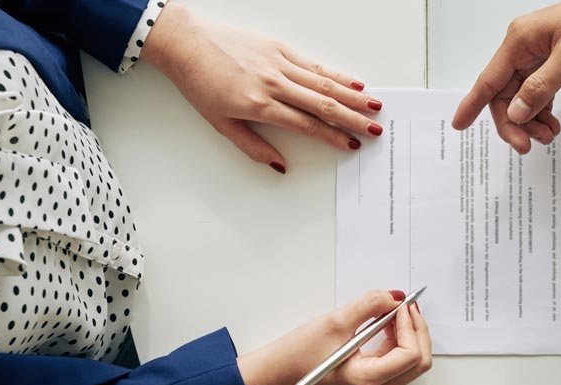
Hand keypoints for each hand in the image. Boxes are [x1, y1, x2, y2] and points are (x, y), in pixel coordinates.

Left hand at [142, 3, 384, 173]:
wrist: (185, 42)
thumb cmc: (199, 83)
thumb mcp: (219, 123)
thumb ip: (252, 147)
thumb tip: (280, 166)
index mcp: (259, 105)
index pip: (306, 125)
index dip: (332, 137)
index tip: (351, 145)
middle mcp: (273, 83)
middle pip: (322, 105)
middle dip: (352, 120)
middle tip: (375, 130)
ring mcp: (278, 63)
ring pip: (324, 83)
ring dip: (353, 96)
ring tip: (375, 106)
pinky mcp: (278, 47)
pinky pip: (313, 64)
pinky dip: (336, 73)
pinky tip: (354, 82)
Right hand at [237, 290, 431, 384]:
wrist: (277, 371)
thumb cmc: (297, 354)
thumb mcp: (335, 322)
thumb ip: (369, 305)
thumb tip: (393, 297)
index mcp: (366, 380)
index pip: (409, 356)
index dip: (411, 326)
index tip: (401, 306)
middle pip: (418, 363)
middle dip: (417, 331)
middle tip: (407, 307)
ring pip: (410, 362)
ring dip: (409, 334)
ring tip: (394, 312)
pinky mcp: (369, 380)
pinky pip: (396, 361)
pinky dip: (398, 340)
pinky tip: (385, 324)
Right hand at [451, 0, 560, 153]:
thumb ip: (542, 86)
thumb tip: (516, 111)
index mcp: (520, 41)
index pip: (489, 79)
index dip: (472, 104)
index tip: (459, 124)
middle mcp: (523, 48)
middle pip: (505, 94)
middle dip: (514, 122)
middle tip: (526, 144)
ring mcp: (537, 55)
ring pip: (521, 97)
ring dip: (530, 120)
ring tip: (547, 135)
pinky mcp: (552, 62)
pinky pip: (537, 92)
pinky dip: (542, 110)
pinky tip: (551, 124)